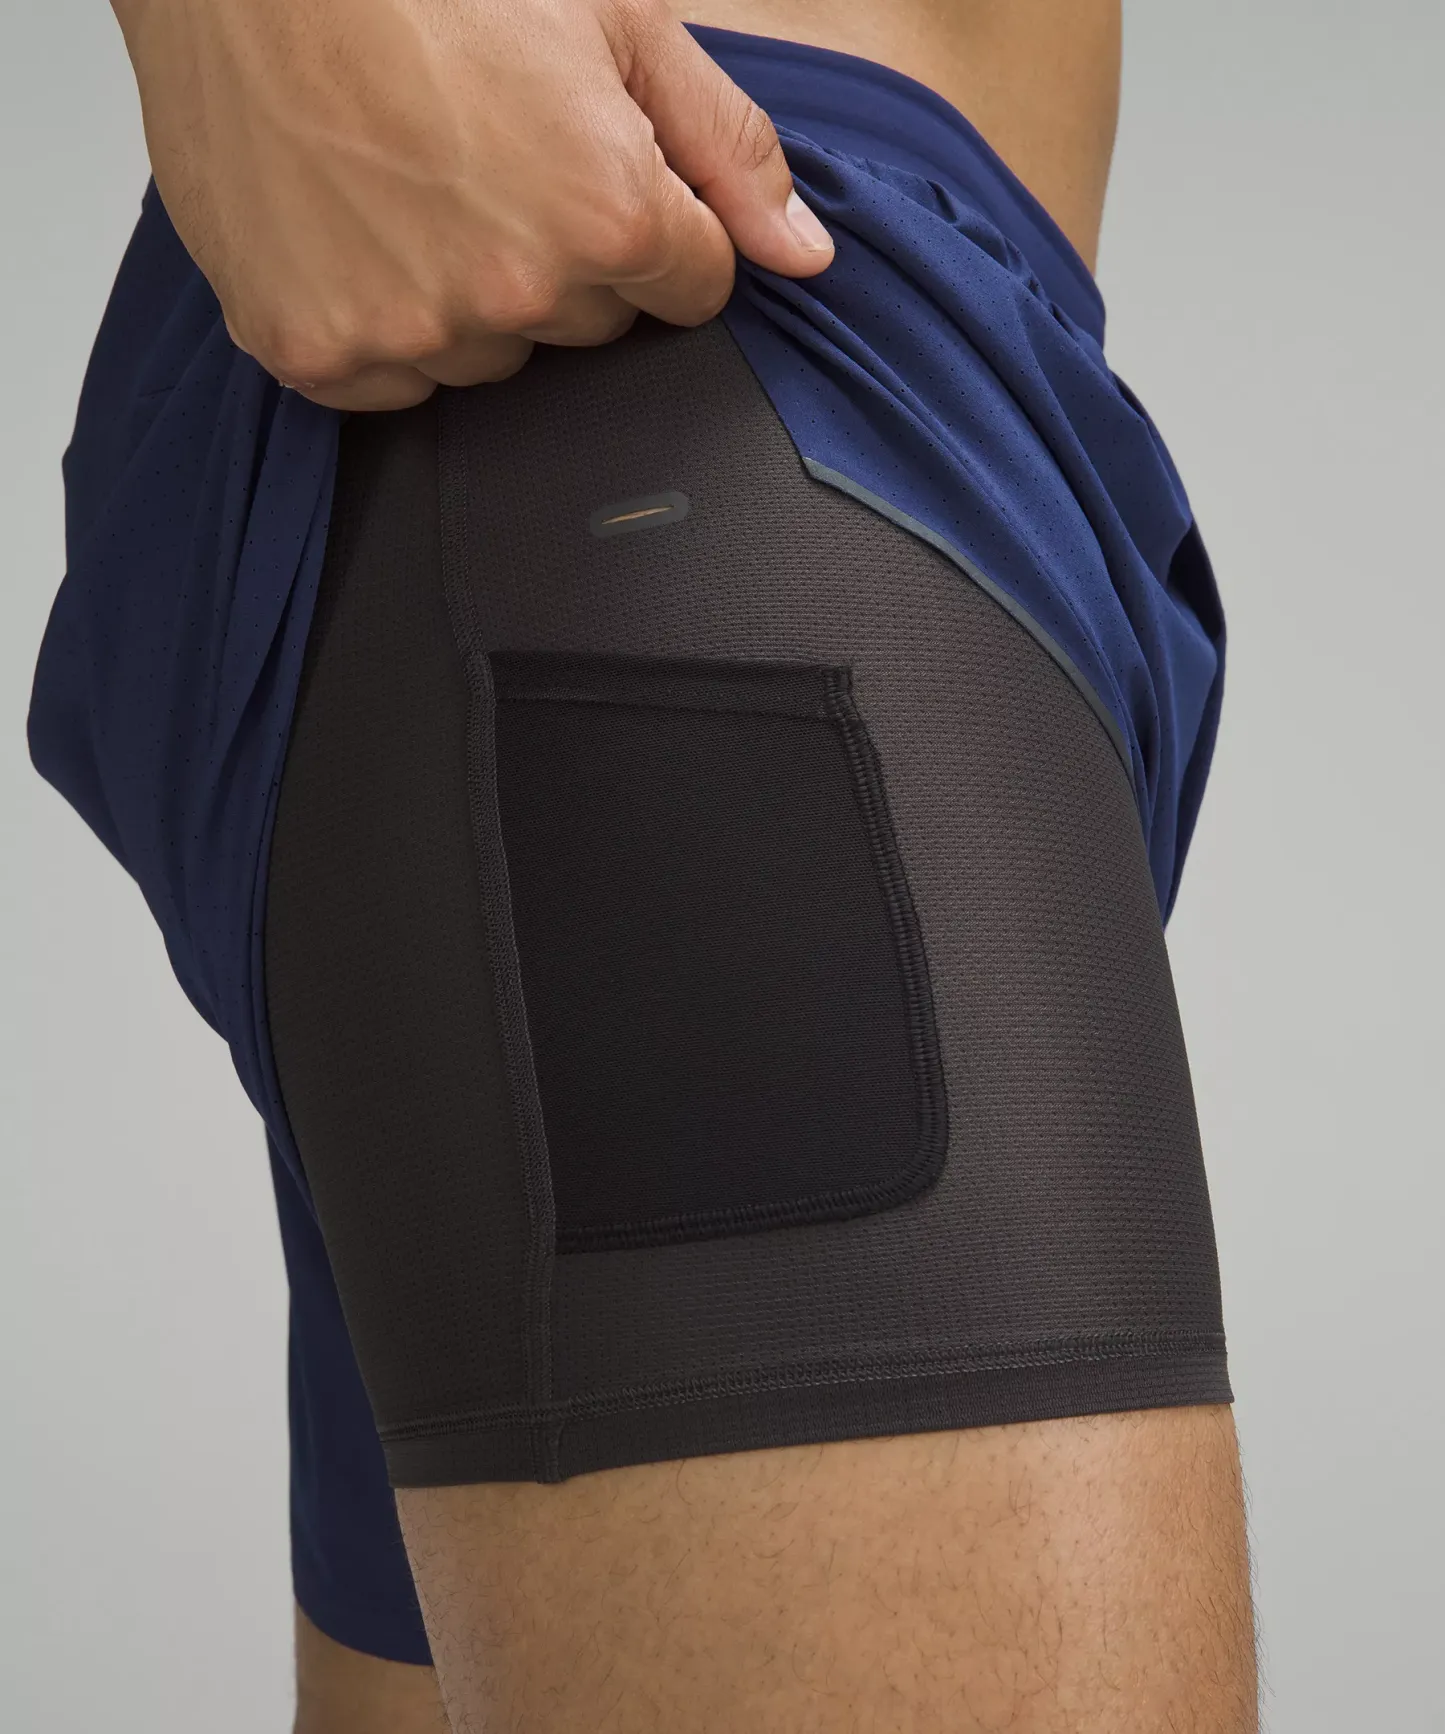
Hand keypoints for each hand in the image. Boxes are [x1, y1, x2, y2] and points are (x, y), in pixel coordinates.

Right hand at [112, 0, 834, 409]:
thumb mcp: (617, 19)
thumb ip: (727, 148)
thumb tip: (806, 257)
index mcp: (607, 214)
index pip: (692, 288)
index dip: (656, 228)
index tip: (599, 174)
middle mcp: (515, 294)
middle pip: (590, 329)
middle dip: (565, 258)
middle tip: (486, 156)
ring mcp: (411, 332)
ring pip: (491, 358)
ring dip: (470, 295)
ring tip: (408, 182)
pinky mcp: (319, 354)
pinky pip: (394, 382)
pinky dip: (381, 322)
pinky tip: (356, 232)